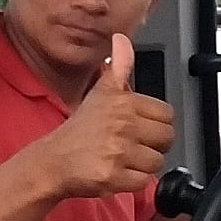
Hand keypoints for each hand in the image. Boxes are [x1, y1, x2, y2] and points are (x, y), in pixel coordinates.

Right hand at [31, 34, 172, 198]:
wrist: (53, 160)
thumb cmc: (79, 130)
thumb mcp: (100, 92)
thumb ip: (119, 65)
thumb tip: (122, 38)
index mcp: (124, 102)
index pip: (166, 114)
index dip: (156, 123)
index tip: (141, 127)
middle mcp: (123, 124)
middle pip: (166, 139)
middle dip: (153, 144)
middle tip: (133, 145)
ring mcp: (118, 151)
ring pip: (156, 161)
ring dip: (142, 164)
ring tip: (123, 159)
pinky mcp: (113, 176)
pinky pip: (143, 181)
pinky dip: (133, 181)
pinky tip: (117, 172)